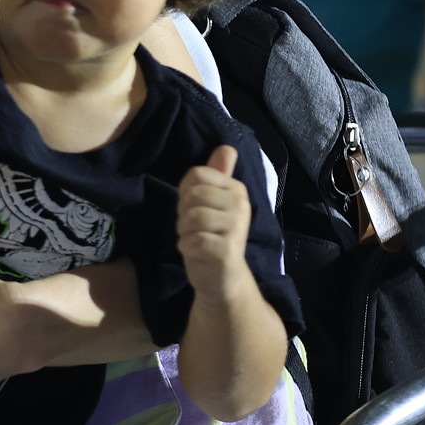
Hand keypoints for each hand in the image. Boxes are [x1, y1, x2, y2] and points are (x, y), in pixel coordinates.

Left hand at [177, 145, 252, 296]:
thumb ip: (217, 174)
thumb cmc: (211, 235)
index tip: (197, 208)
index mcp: (236, 189)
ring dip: (185, 231)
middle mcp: (241, 205)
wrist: (221, 277)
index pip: (196, 174)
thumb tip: (227, 147)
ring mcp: (237, 228)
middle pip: (192, 195)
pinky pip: (194, 240)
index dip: (186, 192)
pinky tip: (197, 252)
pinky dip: (187, 247)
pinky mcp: (228, 251)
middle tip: (196, 228)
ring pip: (192, 217)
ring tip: (196, 240)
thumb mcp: (211, 202)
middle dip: (184, 214)